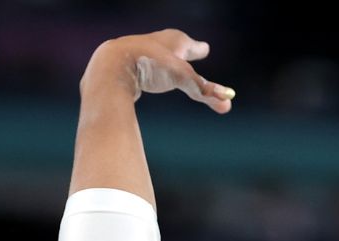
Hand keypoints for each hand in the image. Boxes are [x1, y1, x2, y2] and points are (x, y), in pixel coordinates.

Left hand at [87, 29, 234, 113]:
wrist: (111, 65)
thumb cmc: (151, 66)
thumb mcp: (181, 78)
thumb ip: (203, 90)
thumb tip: (227, 101)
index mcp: (173, 40)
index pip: (191, 46)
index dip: (197, 49)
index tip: (203, 49)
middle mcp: (157, 43)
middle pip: (174, 49)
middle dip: (182, 52)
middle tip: (192, 52)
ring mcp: (139, 52)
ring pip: (154, 58)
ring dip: (161, 62)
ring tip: (162, 67)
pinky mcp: (123, 66)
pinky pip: (137, 68)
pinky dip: (144, 72)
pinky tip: (138, 76)